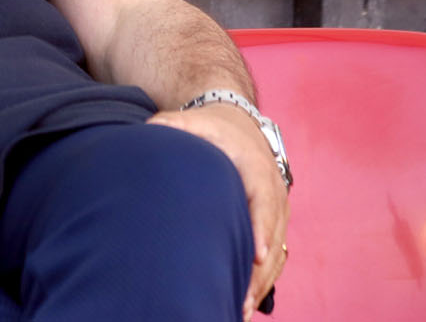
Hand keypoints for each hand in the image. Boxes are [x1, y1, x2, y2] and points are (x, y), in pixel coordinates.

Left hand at [149, 102, 287, 319]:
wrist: (239, 127)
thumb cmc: (211, 129)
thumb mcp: (193, 122)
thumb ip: (171, 126)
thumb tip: (147, 132)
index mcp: (256, 169)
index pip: (264, 201)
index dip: (261, 228)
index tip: (257, 255)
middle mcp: (274, 193)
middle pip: (273, 236)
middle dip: (259, 270)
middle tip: (242, 299)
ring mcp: (278, 212)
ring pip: (276, 254)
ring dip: (260, 284)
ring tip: (240, 311)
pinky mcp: (274, 226)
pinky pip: (275, 259)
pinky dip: (262, 282)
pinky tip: (244, 305)